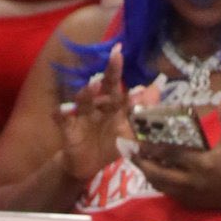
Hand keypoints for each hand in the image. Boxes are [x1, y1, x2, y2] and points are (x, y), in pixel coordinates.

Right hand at [55, 48, 129, 186]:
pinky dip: (61, 114)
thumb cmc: (108, 146)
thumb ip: (142, 112)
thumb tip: (158, 88)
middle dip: (110, 72)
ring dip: (88, 93)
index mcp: (111, 106)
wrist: (88, 167)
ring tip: (94, 85)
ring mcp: (82, 115)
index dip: (119, 71)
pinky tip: (62, 110)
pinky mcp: (68, 128)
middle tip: (116, 56)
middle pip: (103, 87)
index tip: (122, 53)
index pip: (118, 86)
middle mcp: (97, 106)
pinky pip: (63, 120)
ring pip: (84, 101)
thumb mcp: (129, 134)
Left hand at [130, 98, 220, 219]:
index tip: (136, 138)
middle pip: (158, 172)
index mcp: (202, 163)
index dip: (151, 147)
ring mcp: (188, 193)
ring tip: (133, 158)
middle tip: (126, 149)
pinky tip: (148, 170)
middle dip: (140, 161)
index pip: (171, 154)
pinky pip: (166, 191)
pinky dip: (155, 181)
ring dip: (145, 171)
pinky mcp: (188, 201)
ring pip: (159, 184)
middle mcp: (191, 180)